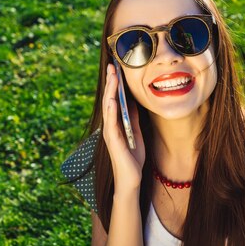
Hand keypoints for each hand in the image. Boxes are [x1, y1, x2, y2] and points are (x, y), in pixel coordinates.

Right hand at [102, 63, 145, 190]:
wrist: (131, 180)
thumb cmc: (133, 158)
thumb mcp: (136, 133)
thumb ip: (133, 119)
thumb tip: (134, 102)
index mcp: (116, 123)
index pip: (114, 99)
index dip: (115, 84)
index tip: (117, 68)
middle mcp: (110, 126)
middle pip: (109, 100)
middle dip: (111, 82)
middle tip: (112, 65)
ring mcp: (110, 133)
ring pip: (108, 108)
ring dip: (110, 91)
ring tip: (112, 76)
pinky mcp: (113, 142)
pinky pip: (111, 123)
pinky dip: (111, 110)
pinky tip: (112, 99)